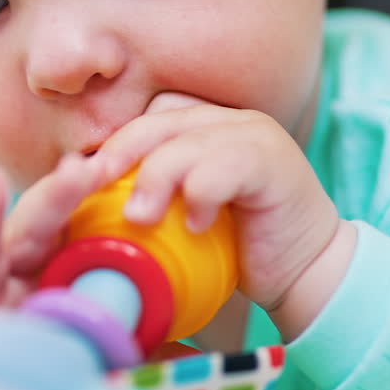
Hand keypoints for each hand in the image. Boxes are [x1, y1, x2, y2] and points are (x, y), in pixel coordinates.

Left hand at [3, 93, 354, 339]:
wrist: (308, 272)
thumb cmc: (239, 247)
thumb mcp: (186, 214)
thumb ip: (153, 193)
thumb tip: (89, 190)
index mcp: (207, 126)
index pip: (150, 117)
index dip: (114, 142)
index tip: (81, 178)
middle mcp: (231, 122)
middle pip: (160, 121)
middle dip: (121, 152)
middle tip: (94, 186)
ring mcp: (255, 137)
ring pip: (188, 141)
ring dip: (156, 178)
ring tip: (139, 217)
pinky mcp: (275, 162)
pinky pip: (226, 166)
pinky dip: (202, 193)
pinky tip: (196, 226)